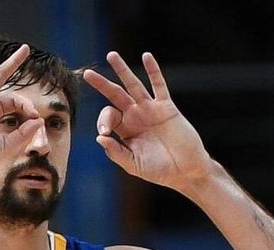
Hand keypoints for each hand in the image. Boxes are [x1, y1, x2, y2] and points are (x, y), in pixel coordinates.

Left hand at [83, 52, 211, 190]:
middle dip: (101, 84)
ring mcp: (150, 109)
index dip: (103, 122)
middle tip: (86, 74)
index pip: (108, 116)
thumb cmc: (160, 171)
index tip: (105, 133)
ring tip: (111, 55)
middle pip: (114, 95)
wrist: (186, 170)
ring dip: (122, 70)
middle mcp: (135, 116)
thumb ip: (116, 153)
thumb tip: (99, 138)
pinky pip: (159, 86)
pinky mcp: (166, 107)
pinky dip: (153, 71)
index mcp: (125, 130)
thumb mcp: (134, 165)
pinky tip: (147, 56)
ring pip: (133, 85)